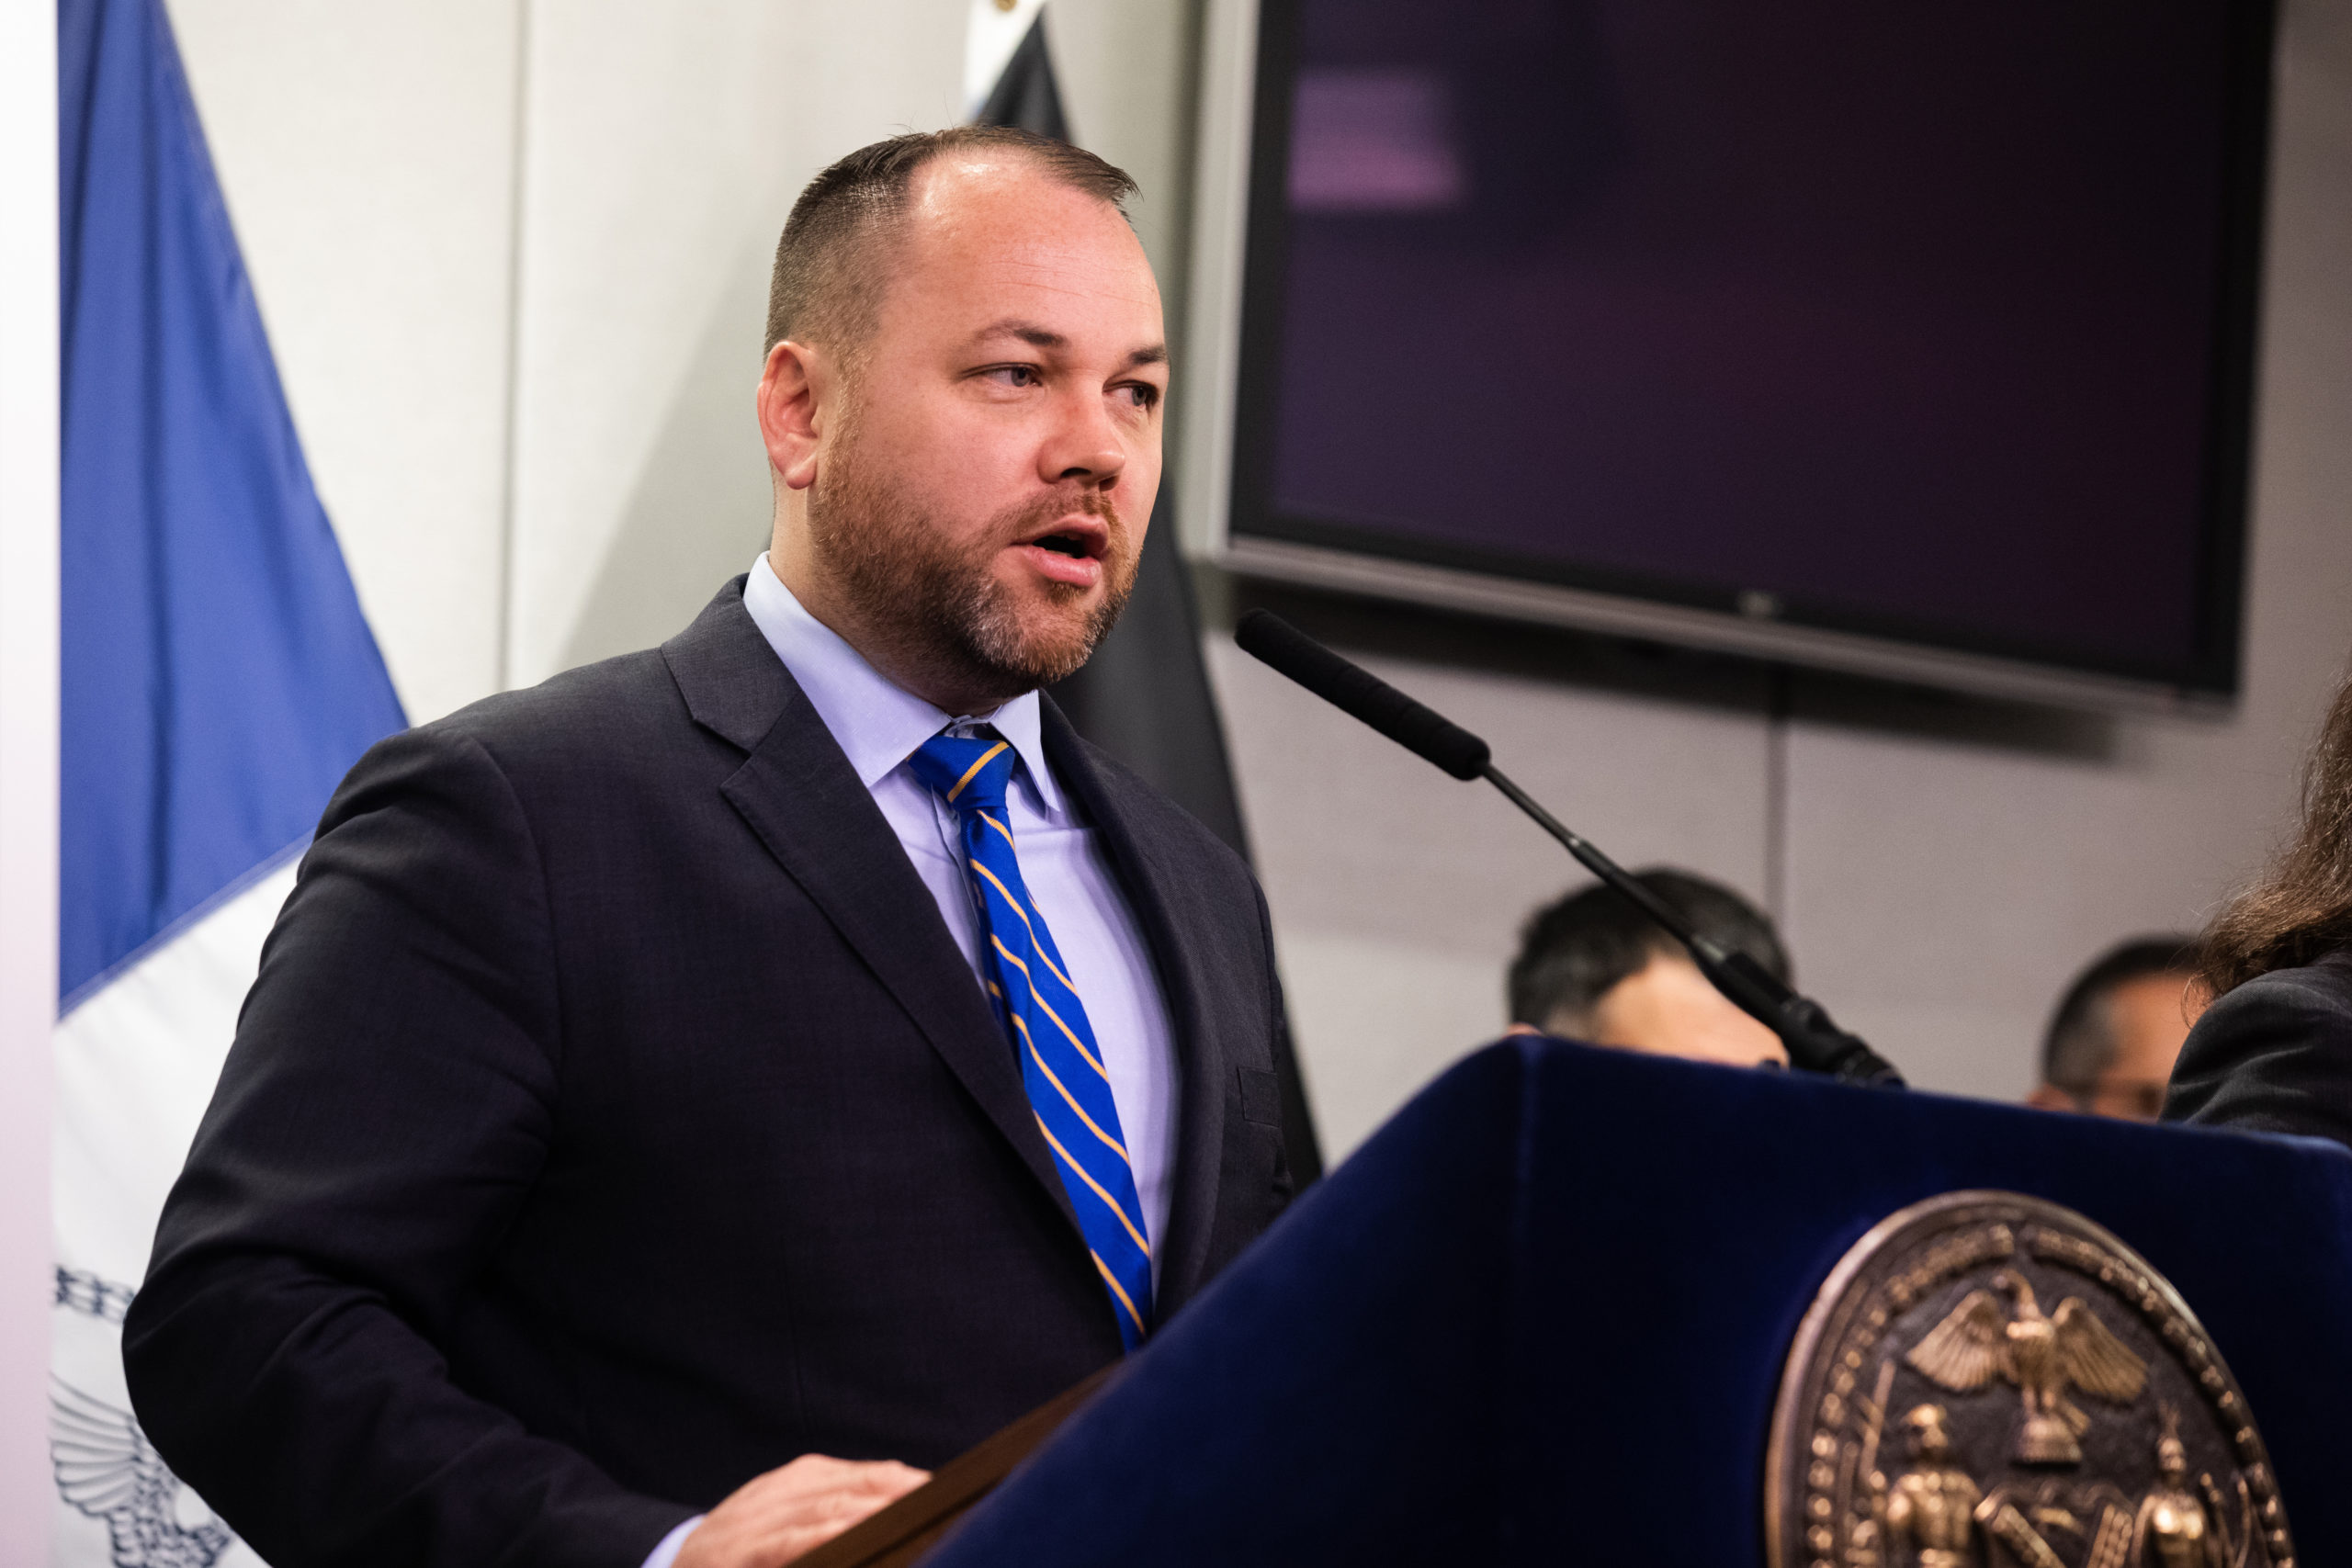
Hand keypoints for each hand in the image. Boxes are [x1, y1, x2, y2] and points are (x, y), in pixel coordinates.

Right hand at [674, 1453, 930, 1567]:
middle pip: (859, 1490)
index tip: (956, 1497)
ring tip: (916, 1526)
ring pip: (829, 1514)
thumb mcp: (790, 1514)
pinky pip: (792, 1544)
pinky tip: (855, 1545)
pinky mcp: (743, 1552)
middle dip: (905, 1501)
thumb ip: (841, 1507)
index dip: (914, 1486)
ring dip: (875, 1520)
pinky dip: (826, 1542)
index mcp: (803, 1477)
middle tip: (948, 1513)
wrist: (676, 1563)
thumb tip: (907, 1503)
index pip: (873, 1474)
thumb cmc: (748, 1544)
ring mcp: (761, 1519)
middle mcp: (785, 1490)